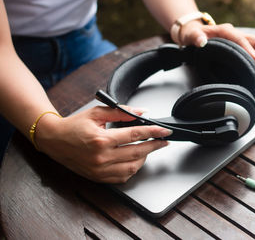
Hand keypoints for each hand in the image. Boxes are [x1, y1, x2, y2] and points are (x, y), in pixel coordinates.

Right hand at [34, 106, 171, 182]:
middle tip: (164, 141)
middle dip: (155, 146)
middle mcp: (101, 157)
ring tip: (148, 148)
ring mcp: (99, 170)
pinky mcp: (98, 177)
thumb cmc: (74, 126)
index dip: (153, 132)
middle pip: (138, 153)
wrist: (53, 140)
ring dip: (144, 158)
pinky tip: (135, 160)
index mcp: (101, 140)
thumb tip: (142, 112)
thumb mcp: (97, 113)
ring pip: (132, 167)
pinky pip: (122, 177)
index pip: (135, 135)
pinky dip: (132, 169)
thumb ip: (121, 112)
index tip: (165, 131)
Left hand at [180, 21, 254, 66]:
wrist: (193, 33)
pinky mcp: (239, 45)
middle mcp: (234, 33)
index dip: (250, 51)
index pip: (242, 40)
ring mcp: (238, 39)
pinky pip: (252, 50)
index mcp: (225, 30)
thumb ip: (196, 37)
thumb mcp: (191, 36)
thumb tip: (202, 42)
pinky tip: (250, 68)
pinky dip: (254, 59)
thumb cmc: (193, 35)